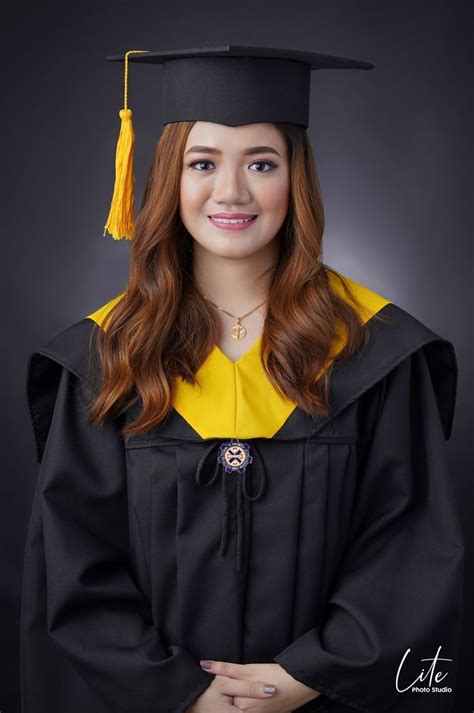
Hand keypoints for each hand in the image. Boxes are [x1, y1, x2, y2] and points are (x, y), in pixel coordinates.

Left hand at [188, 659, 320, 711]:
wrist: (303, 683)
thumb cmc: (276, 676)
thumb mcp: (249, 669)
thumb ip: (225, 669)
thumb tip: (204, 665)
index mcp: (242, 707)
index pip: (224, 698)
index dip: (224, 687)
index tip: (232, 680)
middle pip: (234, 703)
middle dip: (234, 693)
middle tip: (249, 680)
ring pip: (243, 707)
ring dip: (243, 697)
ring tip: (258, 684)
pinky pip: (254, 710)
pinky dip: (253, 702)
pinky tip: (261, 693)